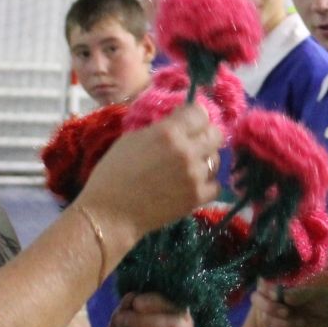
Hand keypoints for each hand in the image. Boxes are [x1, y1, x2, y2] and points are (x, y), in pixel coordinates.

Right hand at [80, 104, 220, 243]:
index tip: (188, 123)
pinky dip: (207, 183)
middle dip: (205, 136)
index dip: (194, 117)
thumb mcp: (133, 139)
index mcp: (168, 132)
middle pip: (216, 134)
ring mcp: (195, 175)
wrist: (110, 213)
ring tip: (189, 167)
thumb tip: (180, 122)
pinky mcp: (198, 197)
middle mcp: (187, 151)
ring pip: (217, 159)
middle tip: (193, 144)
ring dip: (205, 160)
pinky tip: (192, 184)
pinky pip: (216, 184)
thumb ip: (161, 128)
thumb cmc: (113, 173)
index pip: (200, 113)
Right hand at [258, 282, 327, 326]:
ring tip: (303, 321)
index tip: (278, 298)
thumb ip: (298, 293)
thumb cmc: (321, 299)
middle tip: (288, 312)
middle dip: (271, 310)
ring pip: (268, 322)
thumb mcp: (314, 293)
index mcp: (277, 288)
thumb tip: (281, 295)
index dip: (265, 294)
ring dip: (286, 324)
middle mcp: (272, 302)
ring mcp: (275, 318)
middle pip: (258, 305)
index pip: (259, 288)